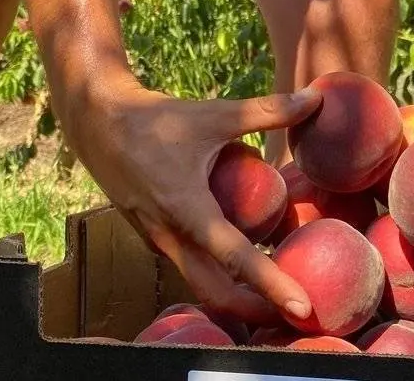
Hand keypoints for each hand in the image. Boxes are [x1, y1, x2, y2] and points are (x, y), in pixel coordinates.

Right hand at [62, 76, 322, 325]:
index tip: (302, 306)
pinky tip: (244, 261)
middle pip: (217, 292)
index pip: (237, 259)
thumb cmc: (157, 118)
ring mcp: (158, 239)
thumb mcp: (215, 114)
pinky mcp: (153, 236)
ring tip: (276, 293)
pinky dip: (217, 272)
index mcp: (187, 209)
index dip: (272, 285)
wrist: (98, 121)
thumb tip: (314, 99)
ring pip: (200, 283)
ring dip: (237, 294)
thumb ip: (267, 111)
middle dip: (257, 308)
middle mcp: (170, 235)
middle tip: (296, 313)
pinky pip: (189, 265)